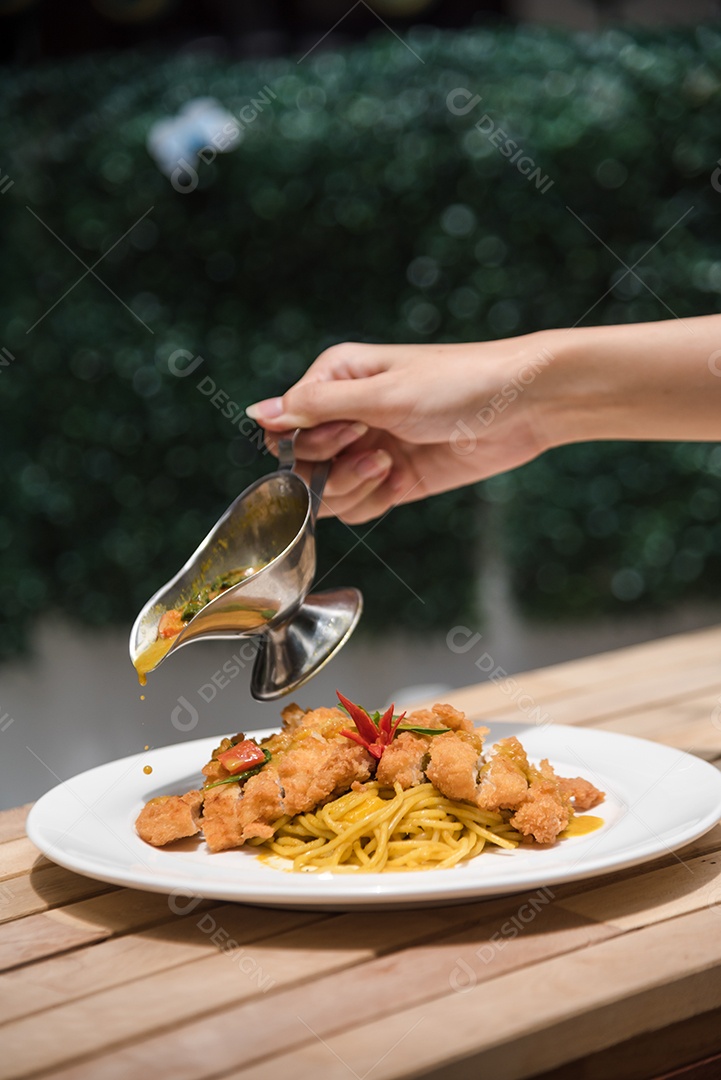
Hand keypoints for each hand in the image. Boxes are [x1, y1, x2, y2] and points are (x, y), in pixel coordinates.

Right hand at [245, 335, 555, 522]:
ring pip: (327, 491)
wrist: (524, 407)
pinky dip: (373, 502)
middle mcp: (347, 412)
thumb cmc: (458, 384)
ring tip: (390, 466)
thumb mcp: (382, 393)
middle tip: (373, 452)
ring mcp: (370, 447)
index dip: (306, 443)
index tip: (348, 433)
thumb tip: (257, 412)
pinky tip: (402, 479)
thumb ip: (316, 407)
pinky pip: (358, 506)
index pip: (284, 426)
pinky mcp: (394, 479)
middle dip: (330, 469)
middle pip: (301, 464)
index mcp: (336, 378)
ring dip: (352, 488)